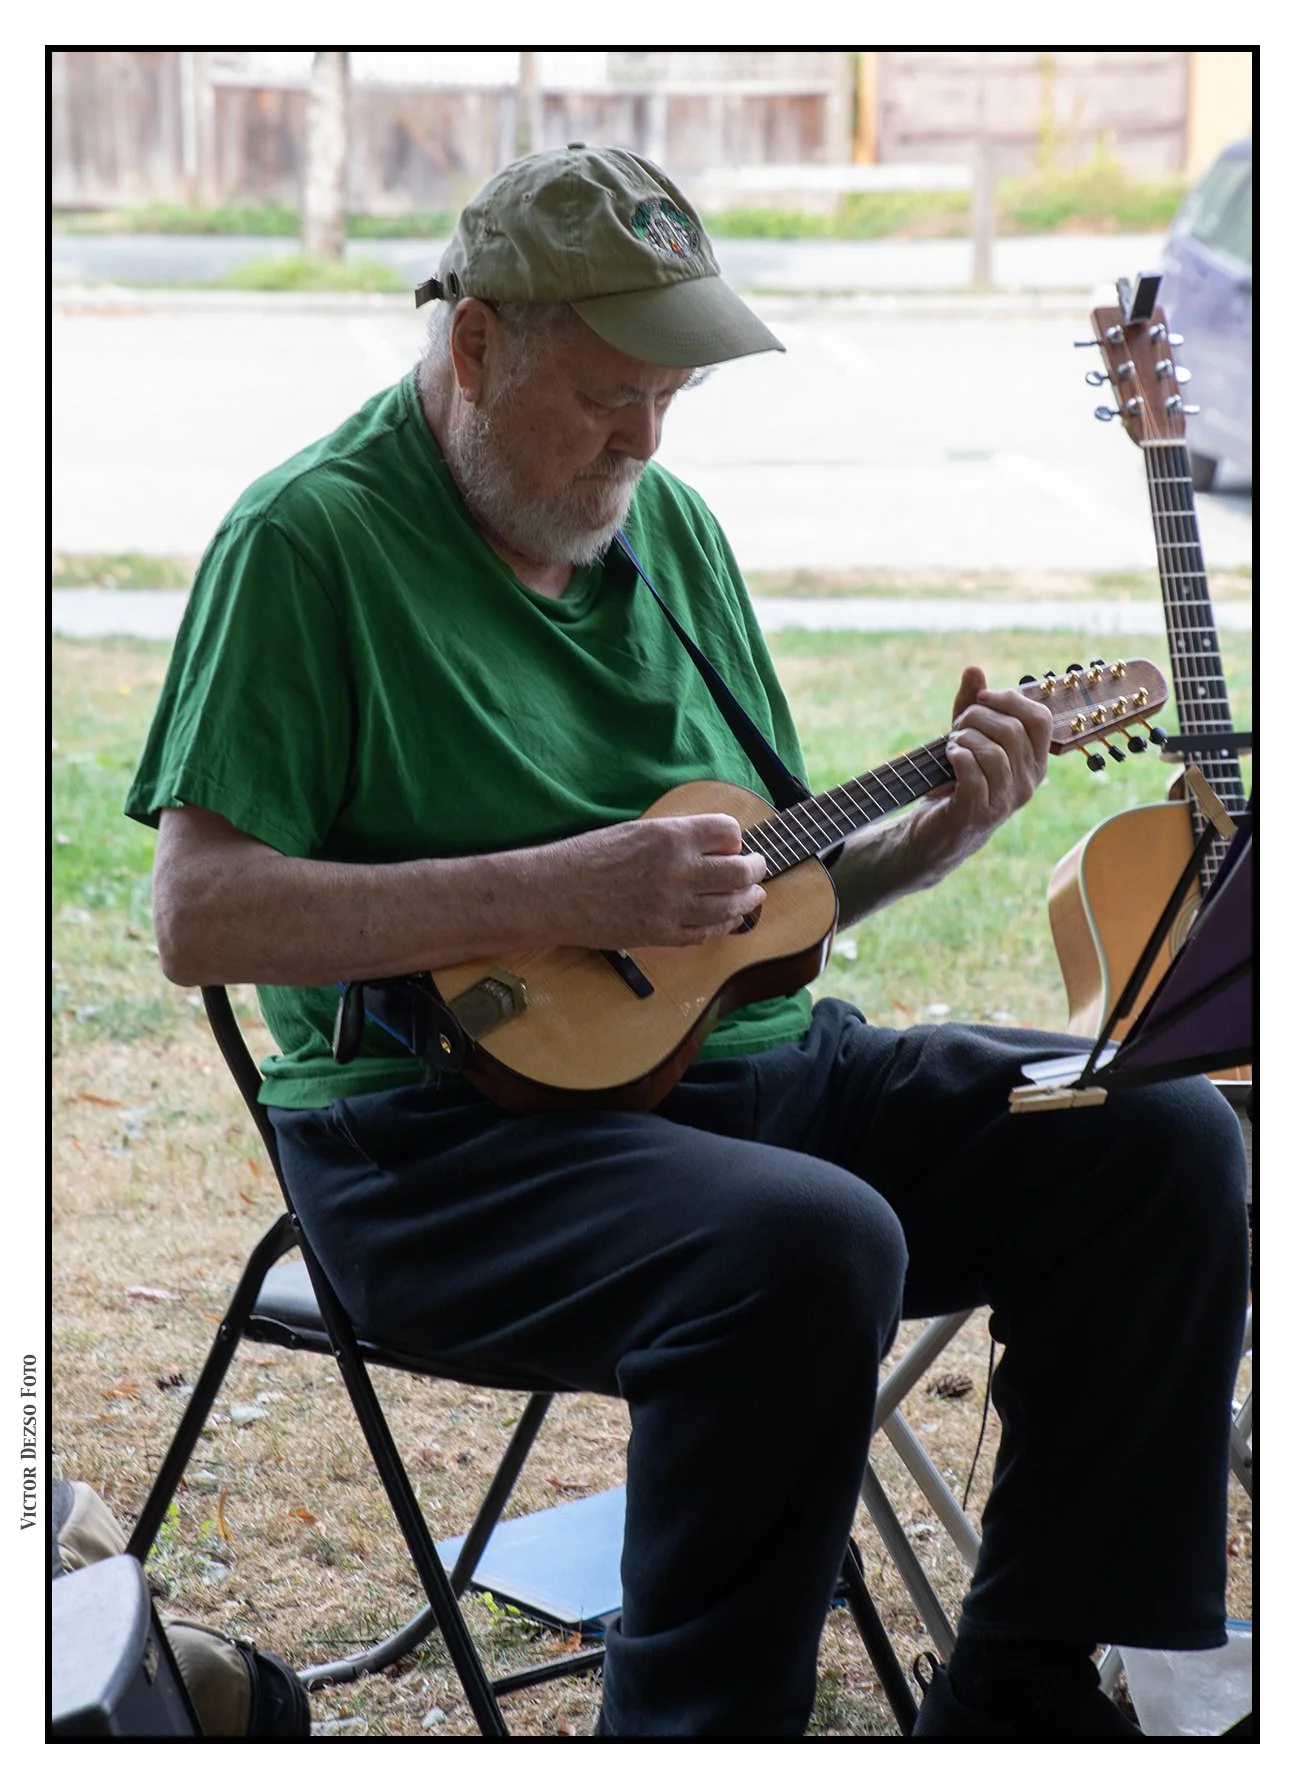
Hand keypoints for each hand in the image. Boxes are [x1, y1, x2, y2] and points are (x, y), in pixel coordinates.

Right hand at [547, 812, 766, 948]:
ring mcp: (672, 907)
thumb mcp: (636, 830)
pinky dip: (724, 925)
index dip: (734, 837)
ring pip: (731, 906)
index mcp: (670, 837)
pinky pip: (707, 933)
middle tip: (758, 868)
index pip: (729, 832)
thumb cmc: (588, 857)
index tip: (731, 844)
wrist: (555, 894)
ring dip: (748, 900)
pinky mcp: (662, 935)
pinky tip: (728, 920)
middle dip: (755, 869)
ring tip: (753, 896)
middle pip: (740, 871)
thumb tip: (714, 846)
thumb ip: (677, 836)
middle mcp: (677, 871)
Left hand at [909, 665, 1051, 875]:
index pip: (1040, 719)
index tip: (981, 699)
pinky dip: (958, 757)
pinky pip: (973, 773)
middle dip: (977, 717)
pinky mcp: (979, 813)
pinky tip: (949, 756)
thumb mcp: (967, 736)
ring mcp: (1006, 802)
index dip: (1009, 699)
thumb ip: (973, 703)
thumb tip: (974, 669)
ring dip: (964, 738)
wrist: (937, 830)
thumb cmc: (957, 779)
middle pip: (1012, 730)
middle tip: (958, 726)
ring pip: (994, 751)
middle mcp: (1029, 783)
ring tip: (952, 744)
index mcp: (1035, 762)